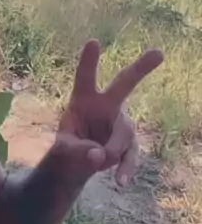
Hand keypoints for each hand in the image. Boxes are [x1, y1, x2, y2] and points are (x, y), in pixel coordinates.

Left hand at [54, 40, 163, 186]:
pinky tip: (121, 181)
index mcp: (83, 99)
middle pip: (124, 84)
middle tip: (159, 52)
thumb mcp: (63, 150)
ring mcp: (119, 124)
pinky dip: (126, 168)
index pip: (85, 77)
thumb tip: (98, 156)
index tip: (93, 42)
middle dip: (141, 68)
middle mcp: (105, 106)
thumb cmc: (68, 146)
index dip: (89, 61)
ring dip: (112, 149)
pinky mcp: (127, 144)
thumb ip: (76, 151)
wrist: (78, 164)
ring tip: (96, 160)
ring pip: (125, 131)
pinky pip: (130, 155)